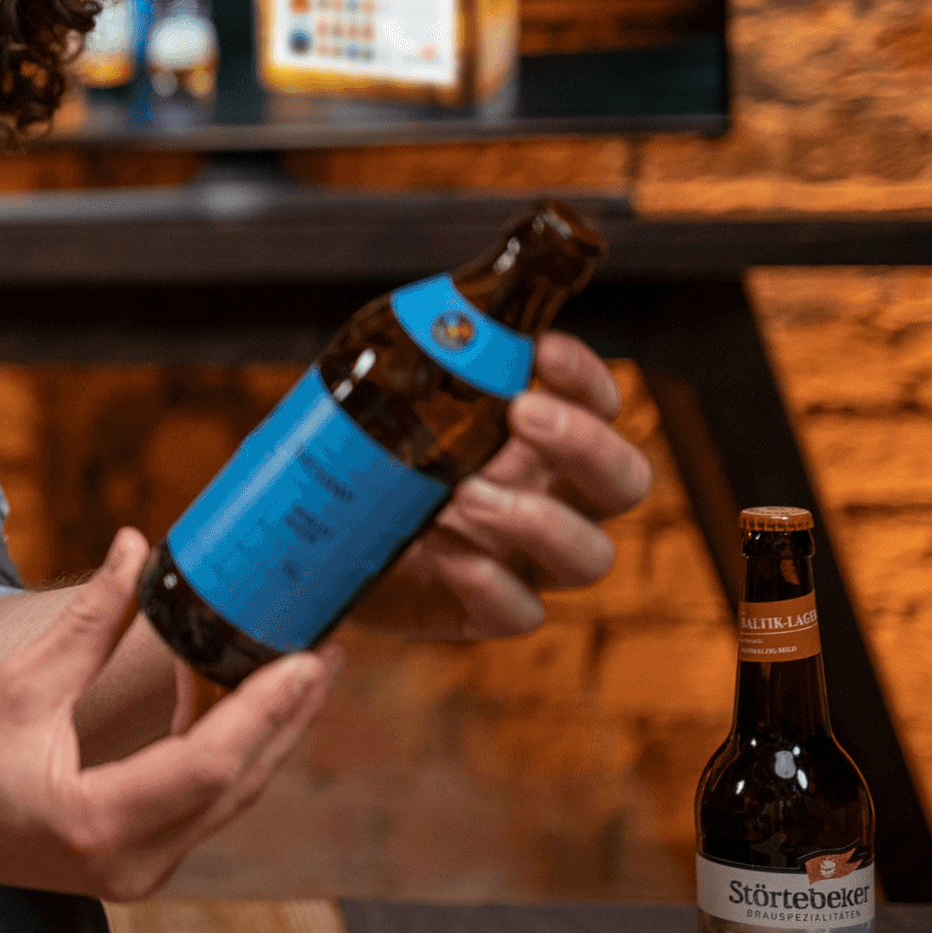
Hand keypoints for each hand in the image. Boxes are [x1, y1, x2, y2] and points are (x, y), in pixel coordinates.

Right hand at [0, 531, 338, 902]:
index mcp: (96, 821)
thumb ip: (89, 621)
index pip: (207, 764)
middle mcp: (131, 863)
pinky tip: (235, 696)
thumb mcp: (21, 684)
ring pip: (231, 798)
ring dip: (269, 734)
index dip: (264, 710)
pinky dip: (229, 751)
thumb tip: (135, 546)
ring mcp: (142, 872)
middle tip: (327, 650)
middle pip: (237, 785)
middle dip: (287, 716)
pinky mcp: (145, 864)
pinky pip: (207, 804)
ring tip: (303, 670)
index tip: (306, 657)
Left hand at [345, 330, 655, 639]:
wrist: (307, 540)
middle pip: (624, 483)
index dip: (586, 377)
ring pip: (589, 557)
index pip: (600, 406)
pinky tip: (441, 550)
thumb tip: (438, 319)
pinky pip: (519, 613)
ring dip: (538, 519)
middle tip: (521, 413)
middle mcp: (546, 501)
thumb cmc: (359, 462)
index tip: (541, 350)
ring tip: (465, 492)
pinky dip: (487, 581)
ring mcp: (520, 561)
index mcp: (536, 445)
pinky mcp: (479, 612)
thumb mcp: (387, 401)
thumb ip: (420, 363)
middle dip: (586, 443)